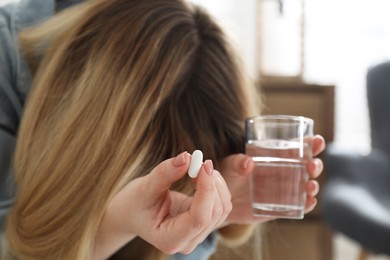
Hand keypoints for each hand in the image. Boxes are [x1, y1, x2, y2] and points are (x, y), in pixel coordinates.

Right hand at [96, 152, 231, 257]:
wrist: (131, 212)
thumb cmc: (134, 202)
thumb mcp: (145, 187)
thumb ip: (165, 173)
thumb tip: (187, 157)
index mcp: (170, 239)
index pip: (200, 218)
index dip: (206, 189)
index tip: (203, 164)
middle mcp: (187, 242)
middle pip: (215, 213)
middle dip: (212, 184)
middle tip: (200, 161)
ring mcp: (197, 235)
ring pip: (222, 209)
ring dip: (217, 184)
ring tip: (200, 167)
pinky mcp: (203, 225)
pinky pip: (220, 206)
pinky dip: (216, 187)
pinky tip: (202, 175)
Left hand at [218, 135, 325, 225]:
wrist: (221, 200)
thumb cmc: (227, 175)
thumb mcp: (230, 165)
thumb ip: (237, 162)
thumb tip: (248, 163)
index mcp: (275, 157)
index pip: (298, 148)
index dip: (311, 143)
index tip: (317, 140)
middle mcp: (284, 173)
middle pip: (308, 167)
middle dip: (316, 165)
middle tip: (312, 165)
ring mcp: (284, 190)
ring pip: (307, 187)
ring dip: (313, 185)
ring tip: (310, 186)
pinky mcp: (280, 207)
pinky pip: (298, 206)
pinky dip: (307, 205)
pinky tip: (309, 202)